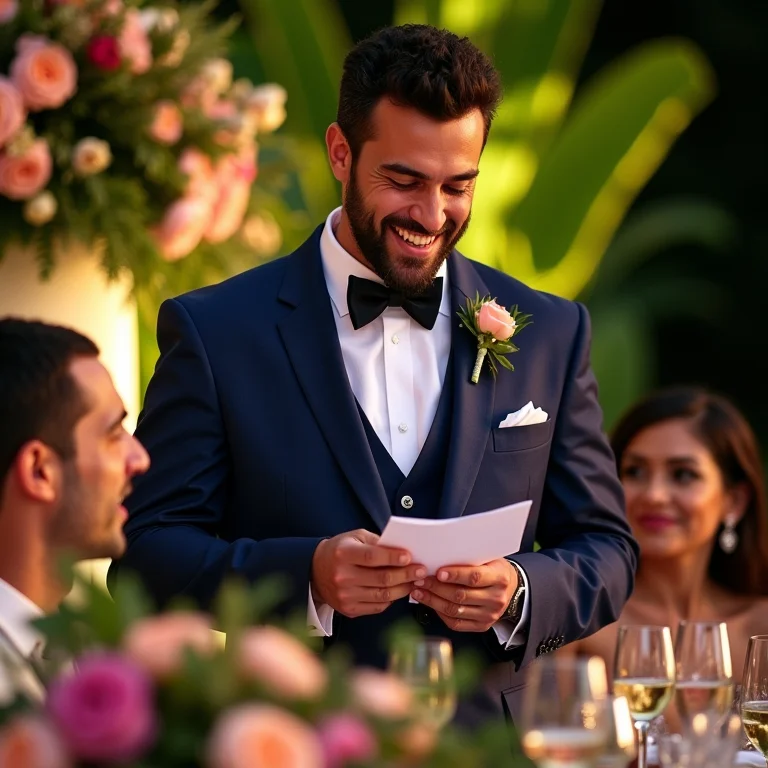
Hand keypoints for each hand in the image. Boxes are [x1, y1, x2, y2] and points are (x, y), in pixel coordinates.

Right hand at [311, 529, 425, 617]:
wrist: (315, 571)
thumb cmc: (340, 550)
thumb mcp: (354, 537)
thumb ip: (377, 542)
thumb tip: (402, 550)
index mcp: (343, 554)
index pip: (372, 557)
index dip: (392, 557)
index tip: (409, 556)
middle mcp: (343, 577)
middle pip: (381, 579)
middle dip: (405, 574)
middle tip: (421, 570)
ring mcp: (345, 596)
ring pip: (382, 595)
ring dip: (403, 588)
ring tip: (415, 581)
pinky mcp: (349, 609)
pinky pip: (377, 606)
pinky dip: (392, 599)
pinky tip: (400, 590)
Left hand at [410, 558, 517, 631]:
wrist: (510, 588)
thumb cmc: (494, 569)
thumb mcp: (488, 558)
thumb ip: (469, 558)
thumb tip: (440, 556)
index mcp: (499, 577)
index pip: (474, 577)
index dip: (455, 575)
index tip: (438, 572)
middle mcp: (496, 598)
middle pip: (461, 595)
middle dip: (436, 587)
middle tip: (420, 579)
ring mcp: (489, 615)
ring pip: (455, 610)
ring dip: (433, 601)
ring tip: (419, 591)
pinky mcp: (482, 626)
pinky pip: (456, 623)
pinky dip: (439, 613)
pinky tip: (430, 603)